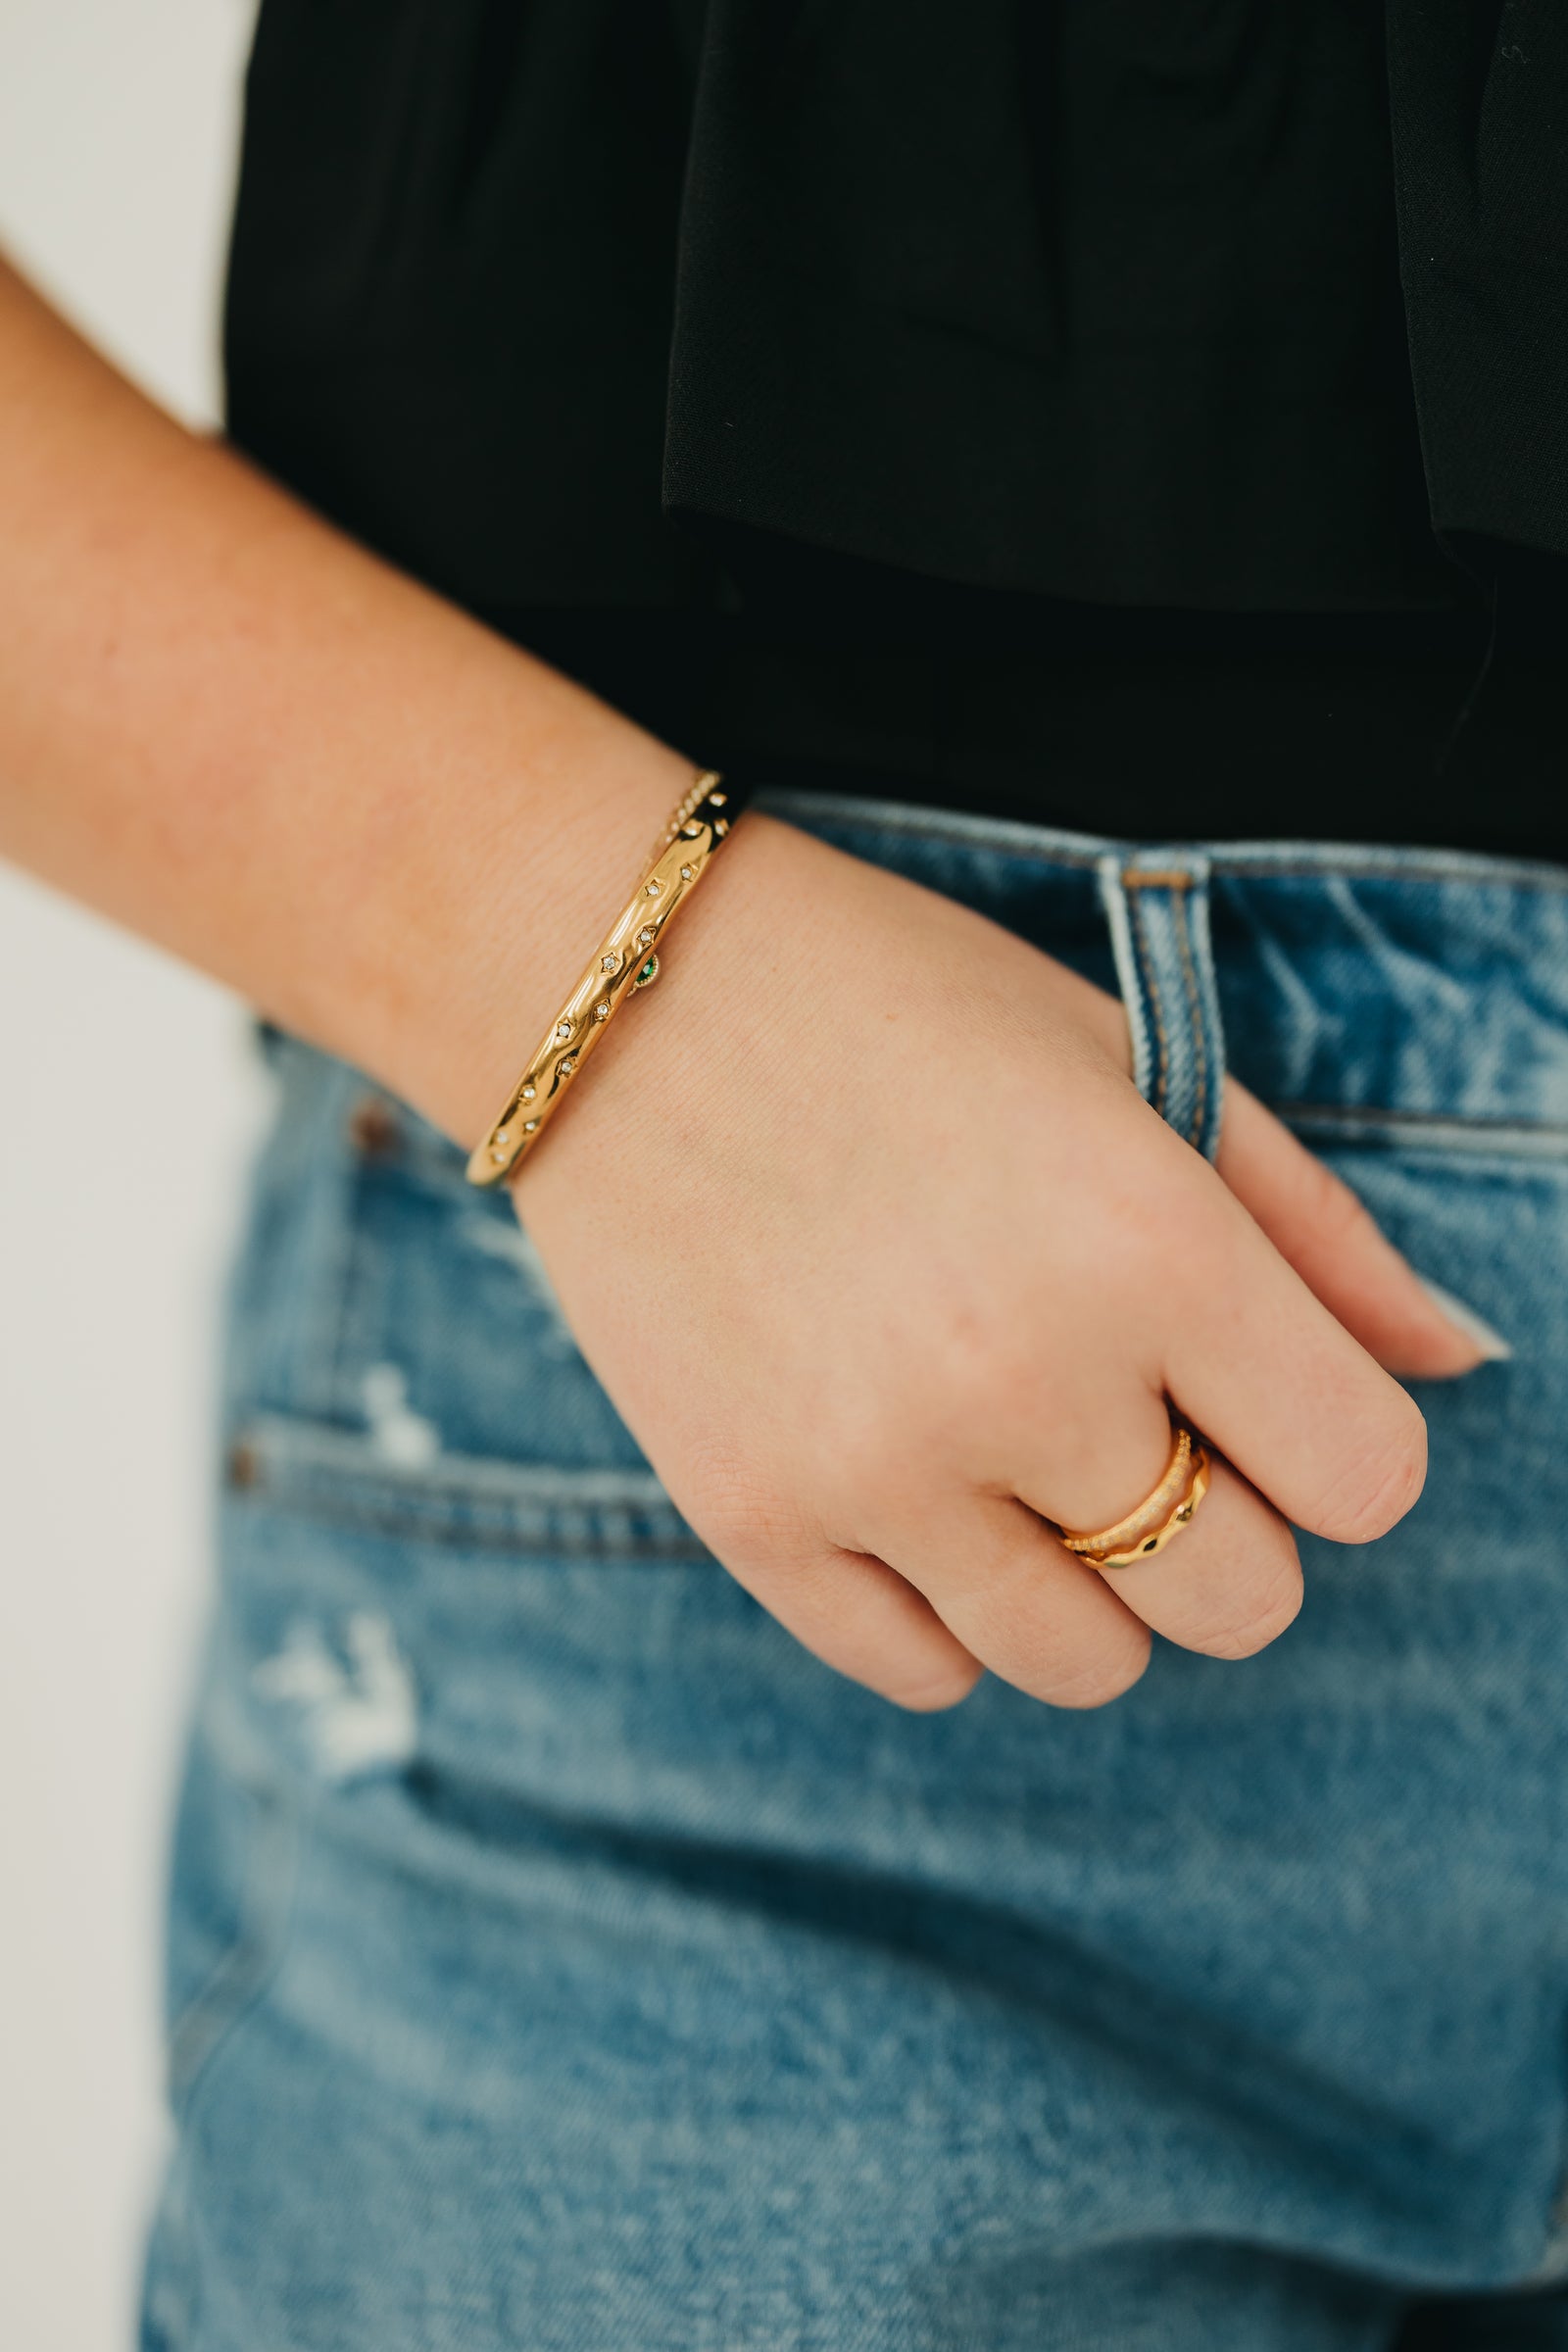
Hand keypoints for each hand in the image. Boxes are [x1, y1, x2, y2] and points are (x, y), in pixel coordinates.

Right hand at [517, 814, 1487, 1709]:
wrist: (619, 997)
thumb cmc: (902, 1007)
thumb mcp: (1137, 1065)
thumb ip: (1319, 1230)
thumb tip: (1459, 1367)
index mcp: (1148, 1243)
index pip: (1369, 1479)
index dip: (1337, 1442)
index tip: (1264, 1393)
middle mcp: (1021, 1378)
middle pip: (1244, 1601)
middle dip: (1230, 1526)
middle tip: (1141, 1419)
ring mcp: (873, 1468)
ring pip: (1090, 1665)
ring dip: (1096, 1584)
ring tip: (1026, 1455)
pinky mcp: (750, 1519)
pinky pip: (927, 1671)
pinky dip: (953, 1608)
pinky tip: (919, 1486)